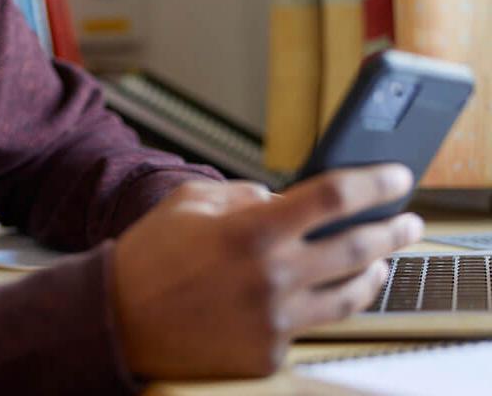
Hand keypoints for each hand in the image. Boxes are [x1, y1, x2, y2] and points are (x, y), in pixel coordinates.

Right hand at [111, 164, 423, 379]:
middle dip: (395, 231)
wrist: (120, 318)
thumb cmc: (152, 254)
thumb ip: (244, 195)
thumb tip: (281, 199)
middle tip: (409, 221)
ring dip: (374, 273)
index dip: (374, 184)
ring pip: (350, 295)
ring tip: (381, 261)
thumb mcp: (192, 201)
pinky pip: (311, 325)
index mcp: (252, 230)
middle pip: (358, 248)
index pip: (333, 198)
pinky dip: (319, 304)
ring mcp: (276, 320)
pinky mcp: (270, 353)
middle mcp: (272, 277)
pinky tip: (323, 293)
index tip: (398, 176)